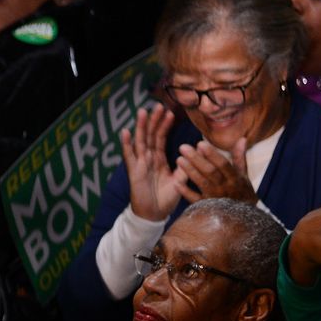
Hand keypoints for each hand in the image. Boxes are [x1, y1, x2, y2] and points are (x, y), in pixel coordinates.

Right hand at [120, 105, 182, 220]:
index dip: (164, 125)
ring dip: (141, 127)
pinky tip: (125, 132)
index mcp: (158, 159)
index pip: (161, 138)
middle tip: (158, 105)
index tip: (170, 112)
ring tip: (143, 112)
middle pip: (150, 136)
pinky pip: (129, 156)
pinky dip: (126, 144)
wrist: (154, 215)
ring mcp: (140, 164)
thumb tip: (195, 151)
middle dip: (154, 121)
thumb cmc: (166, 198)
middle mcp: (148, 159)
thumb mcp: (180, 180)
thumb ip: (186, 166)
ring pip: (140, 141)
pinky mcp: (134, 172)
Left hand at [175, 138, 258, 204]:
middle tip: (183, 147)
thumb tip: (241, 139)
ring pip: (202, 183)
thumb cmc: (242, 191)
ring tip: (178, 159)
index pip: (223, 164)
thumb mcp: (243, 174)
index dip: (212, 154)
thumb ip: (239, 157)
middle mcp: (225, 187)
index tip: (200, 143)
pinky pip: (195, 199)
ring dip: (190, 171)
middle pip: (210, 172)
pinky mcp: (207, 207)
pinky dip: (185, 192)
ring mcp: (215, 198)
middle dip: (196, 159)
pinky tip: (176, 182)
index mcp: (234, 178)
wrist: (243, 217)